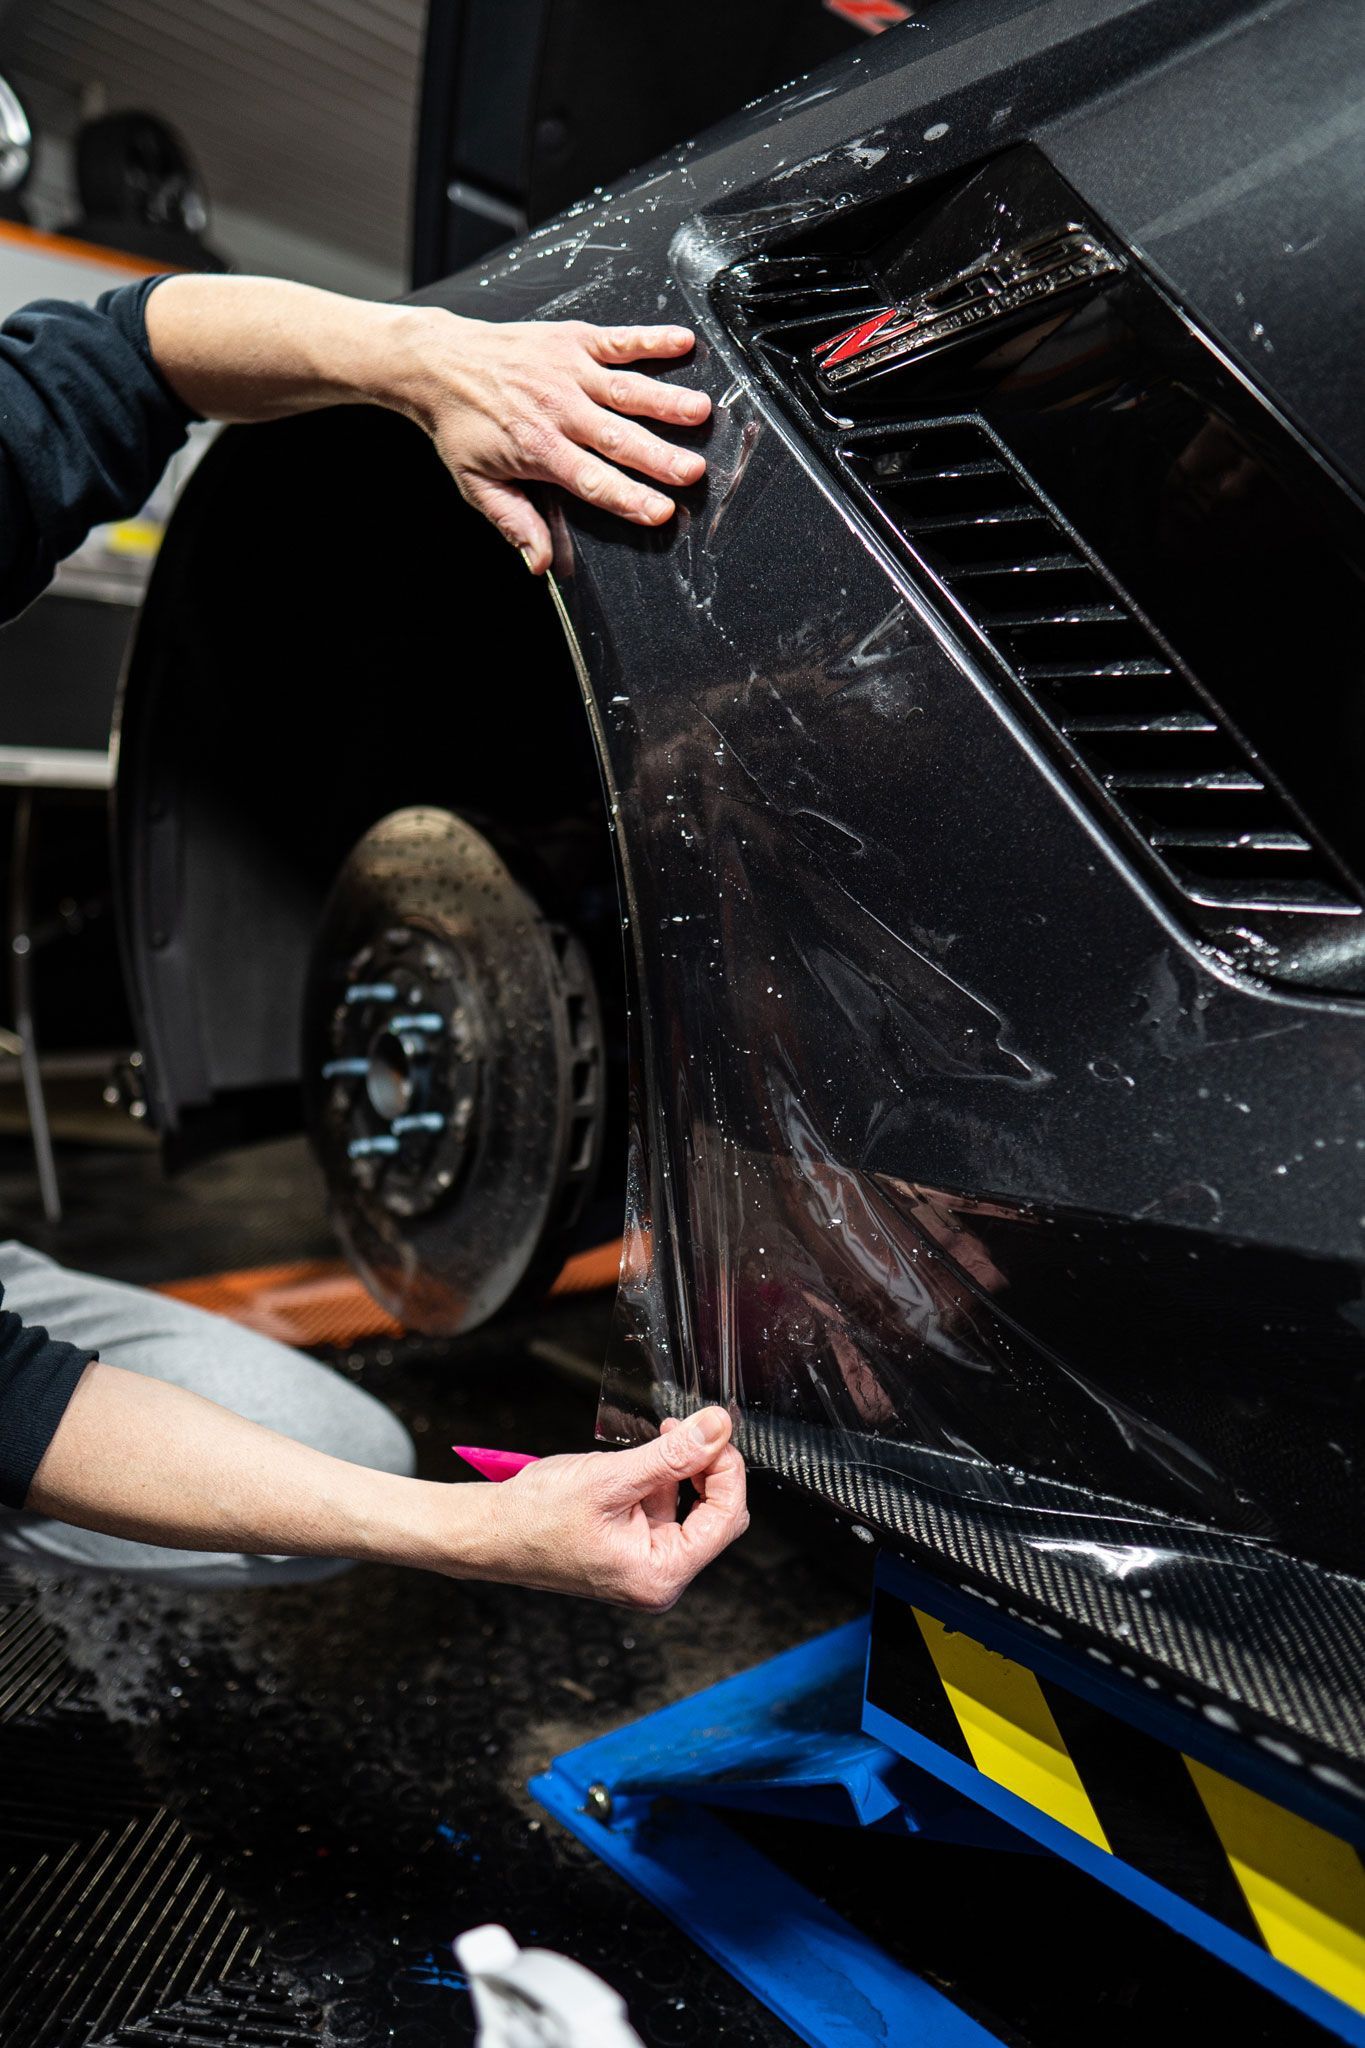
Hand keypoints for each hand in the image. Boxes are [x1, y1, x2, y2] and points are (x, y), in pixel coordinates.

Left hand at [400, 312, 710, 572]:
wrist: (439, 362)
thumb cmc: (462, 425)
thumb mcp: (477, 484)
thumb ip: (514, 522)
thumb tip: (539, 564)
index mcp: (538, 449)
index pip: (592, 481)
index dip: (628, 498)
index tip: (660, 512)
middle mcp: (558, 409)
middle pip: (617, 438)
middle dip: (658, 456)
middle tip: (693, 471)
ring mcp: (568, 372)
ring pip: (626, 389)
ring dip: (665, 400)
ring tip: (700, 411)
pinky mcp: (572, 340)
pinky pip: (618, 340)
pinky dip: (651, 338)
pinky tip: (683, 341)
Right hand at [477, 1407, 747, 1609]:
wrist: (488, 1531)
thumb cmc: (535, 1517)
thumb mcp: (611, 1478)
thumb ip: (672, 1454)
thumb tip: (717, 1428)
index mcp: (661, 1575)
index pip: (726, 1518)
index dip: (727, 1469)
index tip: (713, 1430)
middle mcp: (658, 1577)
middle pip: (715, 1515)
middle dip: (705, 1468)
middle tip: (687, 1429)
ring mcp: (645, 1563)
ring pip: (691, 1507)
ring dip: (679, 1468)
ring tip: (653, 1440)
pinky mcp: (631, 1547)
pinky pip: (664, 1509)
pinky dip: (658, 1478)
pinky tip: (637, 1460)